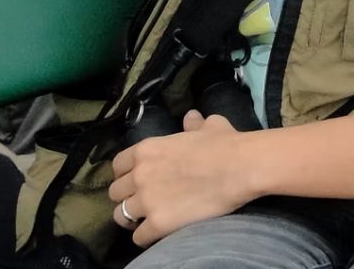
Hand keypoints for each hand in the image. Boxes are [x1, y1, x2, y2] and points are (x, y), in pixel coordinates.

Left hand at [108, 112, 251, 247]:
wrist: (238, 167)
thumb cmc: (224, 143)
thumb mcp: (208, 125)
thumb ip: (193, 123)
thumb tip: (191, 117)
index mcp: (147, 149)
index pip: (118, 165)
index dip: (126, 173)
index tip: (137, 179)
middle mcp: (140, 174)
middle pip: (115, 192)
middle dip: (127, 196)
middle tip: (143, 200)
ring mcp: (147, 200)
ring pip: (121, 216)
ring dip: (132, 218)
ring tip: (146, 220)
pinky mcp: (158, 223)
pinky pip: (139, 237)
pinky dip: (146, 236)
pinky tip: (157, 232)